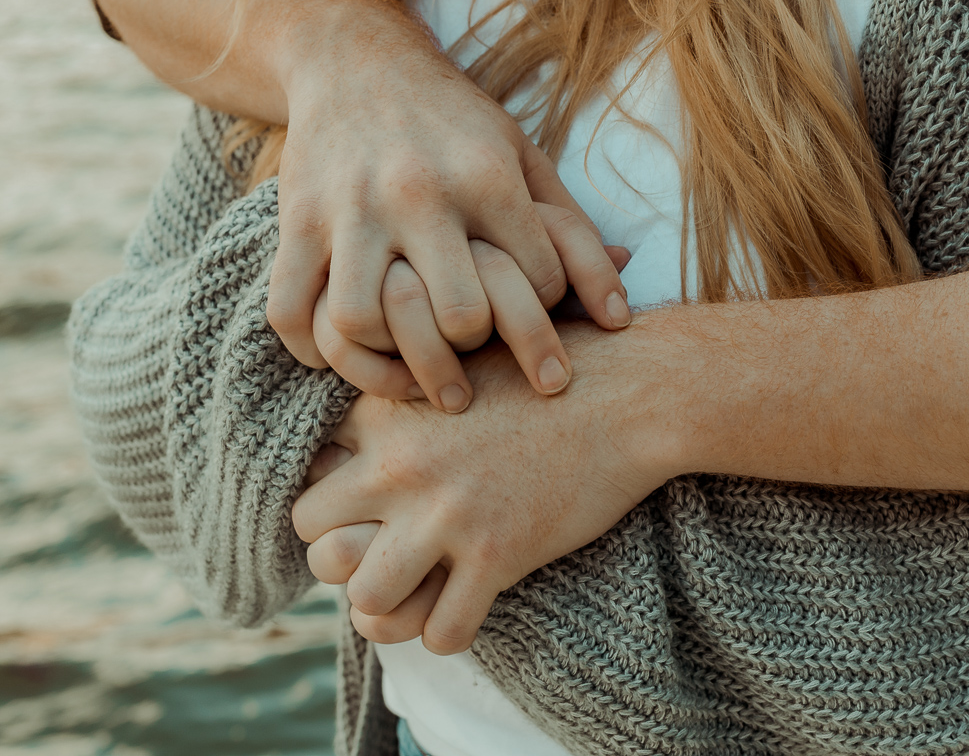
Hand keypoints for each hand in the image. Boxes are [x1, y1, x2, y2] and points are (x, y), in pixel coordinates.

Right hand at [269, 22, 633, 402]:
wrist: (356, 59)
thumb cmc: (455, 121)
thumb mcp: (522, 154)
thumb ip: (571, 230)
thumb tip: (621, 313)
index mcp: (486, 175)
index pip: (535, 281)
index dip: (544, 309)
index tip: (531, 307)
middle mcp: (418, 192)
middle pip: (456, 314)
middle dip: (475, 345)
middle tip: (476, 353)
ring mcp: (350, 209)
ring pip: (363, 321)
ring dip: (389, 358)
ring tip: (409, 364)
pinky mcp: (298, 220)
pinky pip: (289, 310)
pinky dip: (313, 349)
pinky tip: (343, 352)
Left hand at [294, 334, 678, 653]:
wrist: (633, 392)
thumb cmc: (558, 369)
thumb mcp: (467, 361)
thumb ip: (413, 392)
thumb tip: (376, 436)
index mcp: (389, 415)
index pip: (310, 473)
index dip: (336, 496)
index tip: (371, 503)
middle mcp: (403, 467)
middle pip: (315, 538)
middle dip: (344, 554)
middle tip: (386, 551)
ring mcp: (448, 515)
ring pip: (364, 599)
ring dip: (388, 606)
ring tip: (418, 591)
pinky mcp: (498, 557)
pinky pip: (441, 632)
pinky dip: (449, 631)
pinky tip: (468, 607)